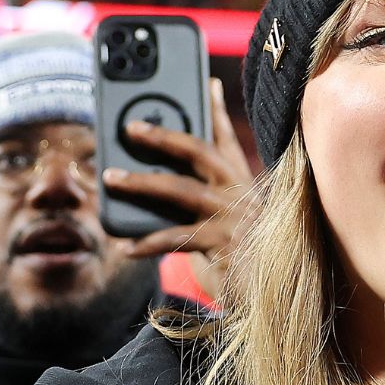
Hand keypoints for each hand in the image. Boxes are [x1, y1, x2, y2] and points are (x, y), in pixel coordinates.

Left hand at [102, 78, 251, 298]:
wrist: (275, 303)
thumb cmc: (244, 264)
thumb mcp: (225, 226)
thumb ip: (201, 204)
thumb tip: (152, 186)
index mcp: (244, 185)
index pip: (227, 140)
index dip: (216, 109)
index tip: (207, 82)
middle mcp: (243, 195)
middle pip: (201, 152)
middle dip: (163, 136)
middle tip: (130, 128)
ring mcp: (236, 218)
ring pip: (182, 190)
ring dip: (142, 182)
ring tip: (110, 178)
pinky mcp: (225, 245)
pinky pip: (177, 237)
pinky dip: (148, 243)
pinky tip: (125, 247)